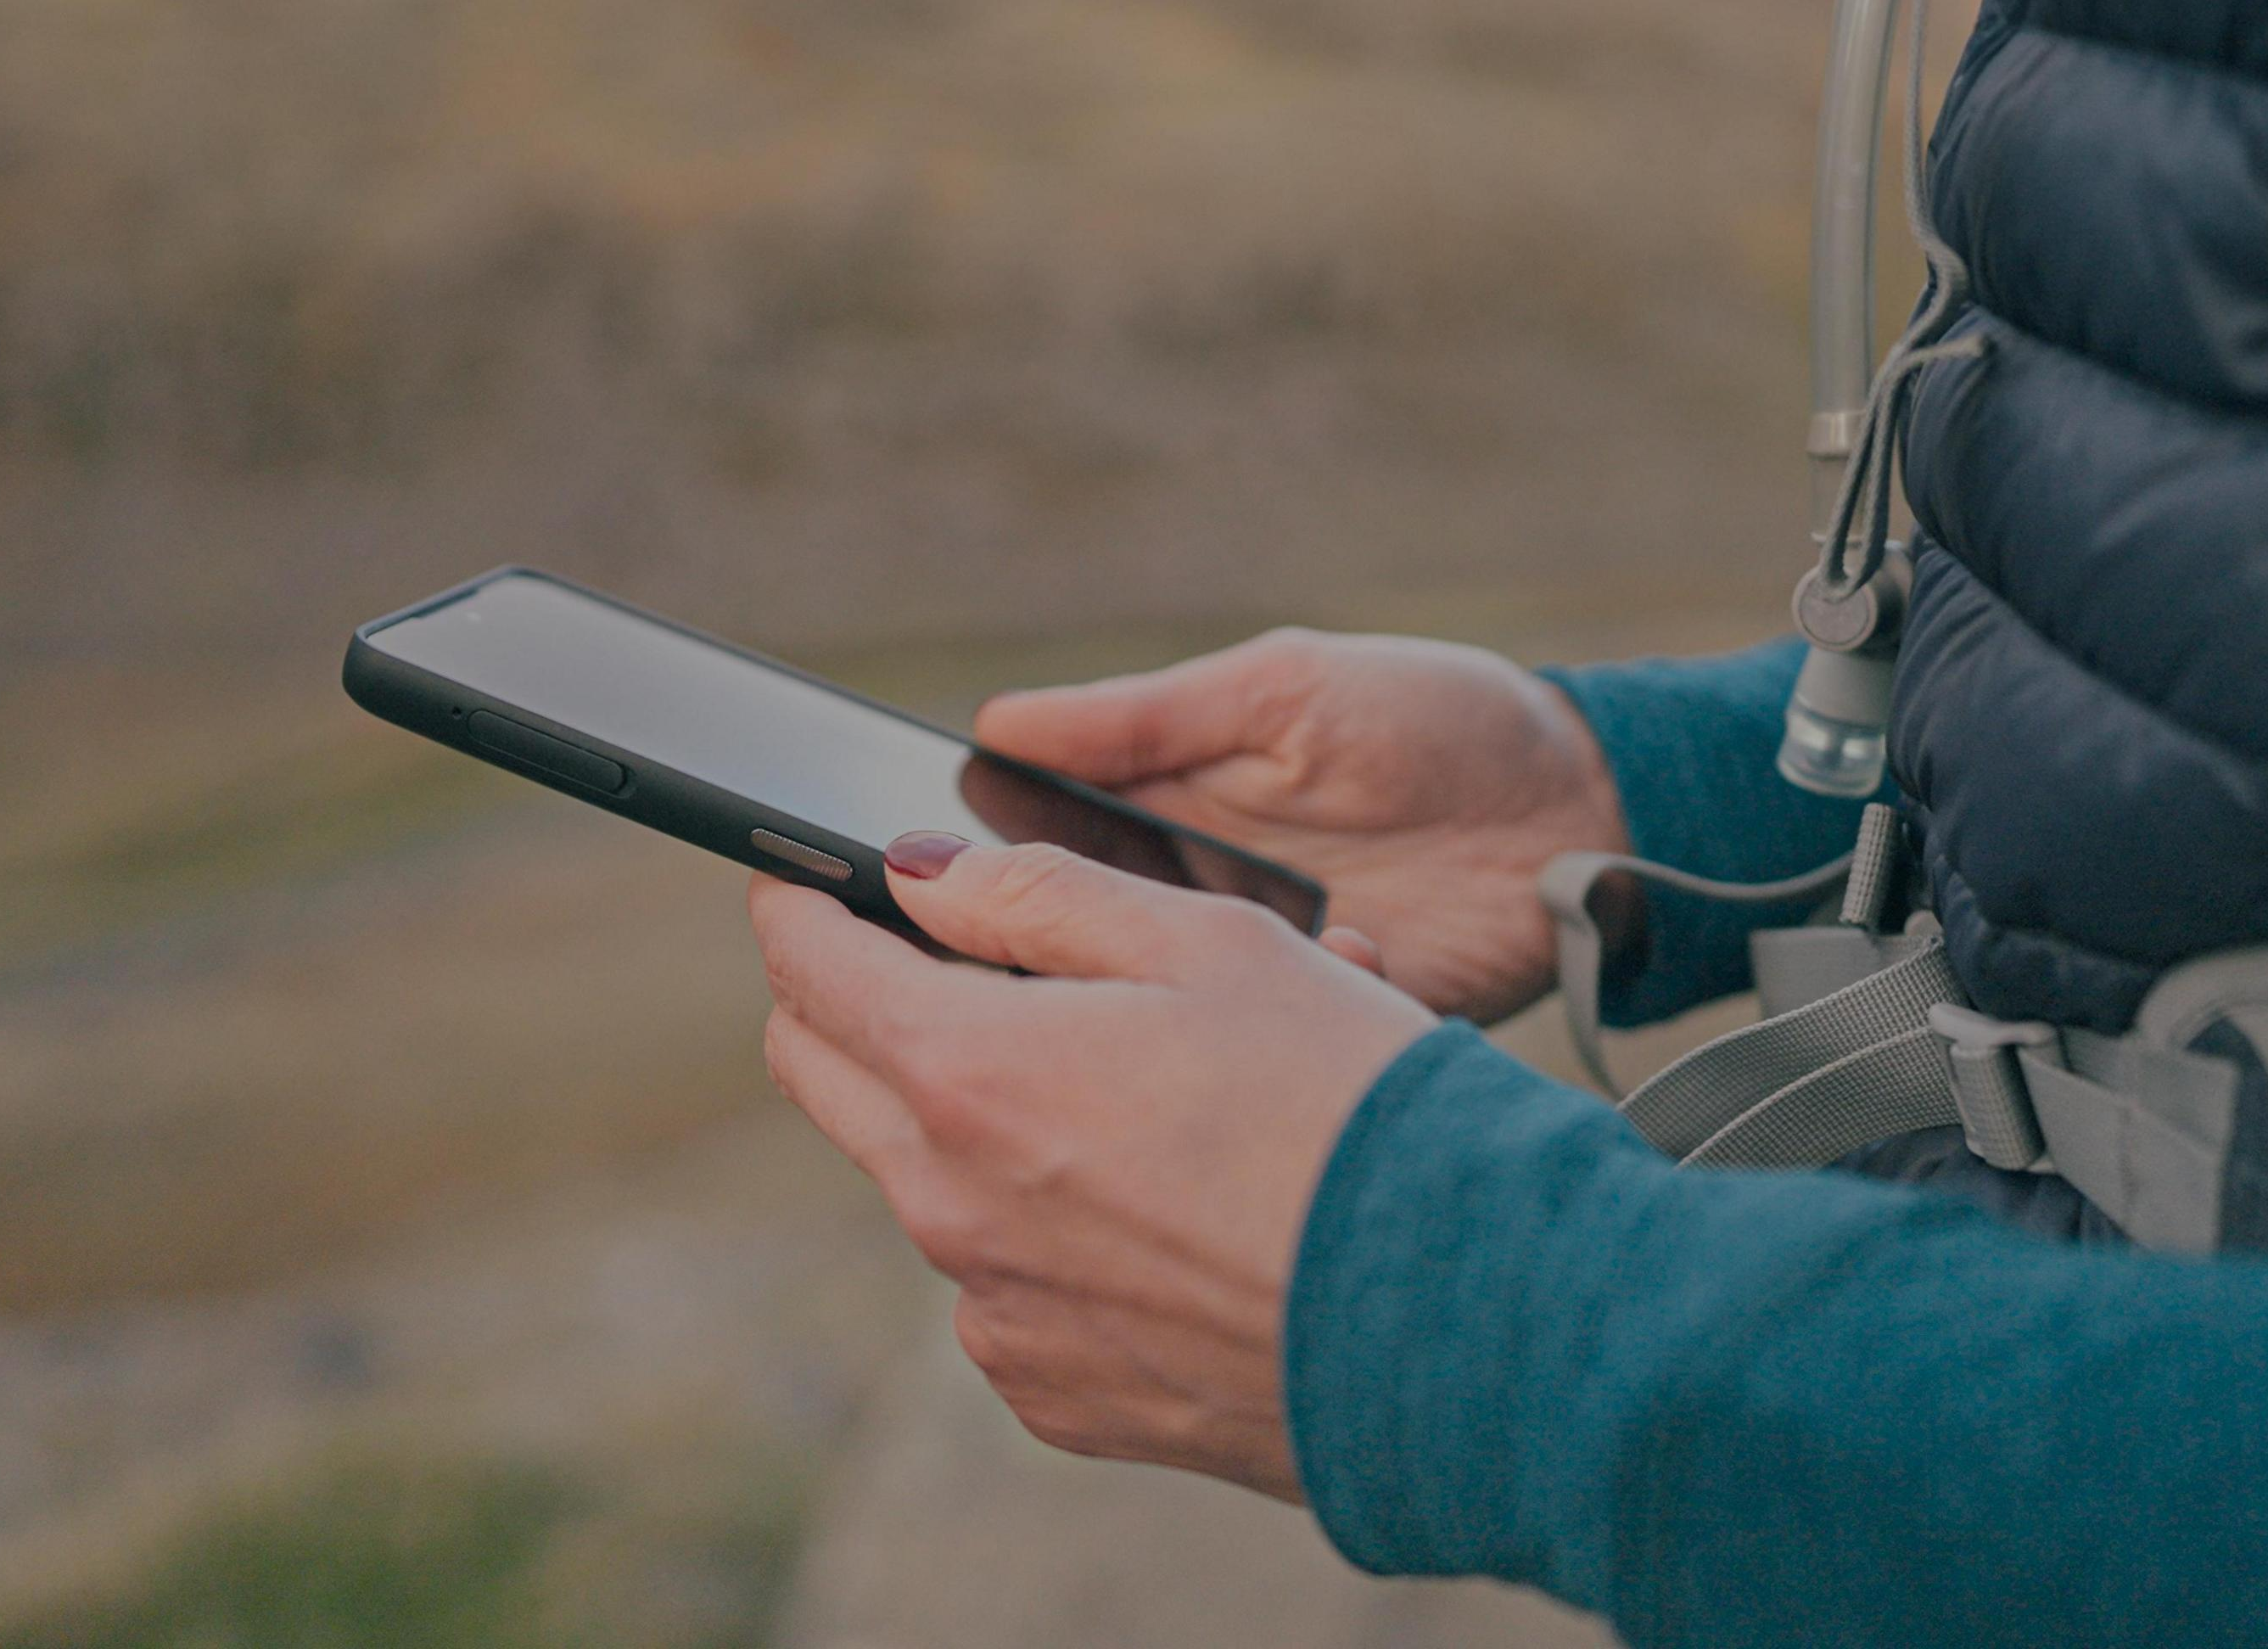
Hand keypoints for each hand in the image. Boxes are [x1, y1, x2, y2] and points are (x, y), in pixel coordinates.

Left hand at [749, 833, 1433, 1499]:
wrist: (1467, 1322)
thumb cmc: (1353, 1107)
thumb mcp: (1212, 944)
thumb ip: (1038, 895)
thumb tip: (917, 874)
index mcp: (971, 1074)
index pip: (808, 968)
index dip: (800, 902)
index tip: (807, 876)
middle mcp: (951, 1208)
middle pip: (824, 1077)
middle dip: (849, 1002)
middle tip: (925, 957)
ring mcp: (998, 1316)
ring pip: (924, 1183)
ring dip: (975, 1119)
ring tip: (1134, 1084)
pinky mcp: (1055, 1394)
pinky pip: (1006, 1289)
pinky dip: (1049, 1234)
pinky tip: (1168, 1207)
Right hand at [978, 630, 1627, 1022]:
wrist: (1593, 807)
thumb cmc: (1441, 722)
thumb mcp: (1288, 690)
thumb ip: (1149, 718)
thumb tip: (998, 719)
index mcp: (1157, 820)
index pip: (1023, 864)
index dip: (964, 881)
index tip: (914, 884)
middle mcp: (1187, 916)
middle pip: (1068, 965)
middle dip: (1046, 966)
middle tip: (1044, 954)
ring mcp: (1252, 990)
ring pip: (1154, 1031)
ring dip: (1168, 1008)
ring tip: (1214, 950)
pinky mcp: (1322, 1045)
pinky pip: (1267, 1066)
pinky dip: (1282, 1040)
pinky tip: (1350, 962)